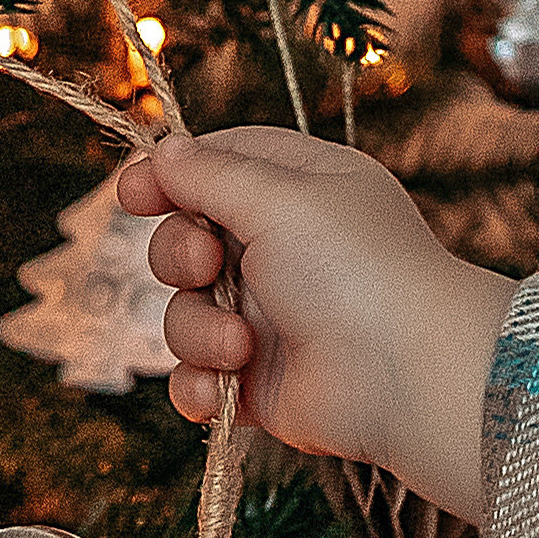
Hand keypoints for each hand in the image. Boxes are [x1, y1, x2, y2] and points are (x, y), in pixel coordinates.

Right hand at [118, 128, 512, 519]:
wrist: (408, 377)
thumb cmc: (357, 270)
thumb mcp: (281, 197)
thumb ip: (211, 173)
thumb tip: (166, 150)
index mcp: (301, 190)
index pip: (219, 165)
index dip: (170, 176)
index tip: (131, 193)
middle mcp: (284, 250)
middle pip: (188, 240)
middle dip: (180, 256)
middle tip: (206, 267)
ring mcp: (271, 317)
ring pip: (184, 314)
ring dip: (198, 330)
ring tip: (242, 345)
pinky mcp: (261, 379)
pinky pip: (198, 378)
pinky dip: (203, 385)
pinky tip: (225, 388)